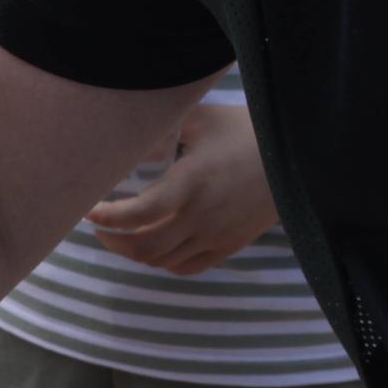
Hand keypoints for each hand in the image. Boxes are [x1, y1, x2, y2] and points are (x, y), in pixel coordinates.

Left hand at [84, 103, 276, 275]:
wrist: (298, 160)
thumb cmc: (246, 132)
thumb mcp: (202, 119)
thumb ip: (162, 130)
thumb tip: (123, 140)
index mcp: (192, 182)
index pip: (139, 212)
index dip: (108, 217)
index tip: (89, 210)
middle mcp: (201, 216)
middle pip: (143, 247)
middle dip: (112, 240)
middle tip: (98, 226)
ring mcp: (215, 236)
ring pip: (160, 261)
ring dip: (133, 252)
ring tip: (120, 235)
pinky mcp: (227, 247)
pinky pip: (184, 268)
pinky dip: (160, 262)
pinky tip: (152, 244)